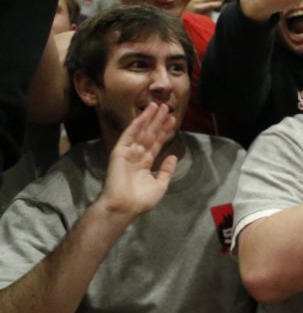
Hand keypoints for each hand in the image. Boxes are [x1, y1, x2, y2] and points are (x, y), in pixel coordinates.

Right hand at [96, 103, 177, 218]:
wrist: (125, 206)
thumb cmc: (141, 200)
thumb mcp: (160, 184)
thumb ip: (166, 170)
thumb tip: (173, 156)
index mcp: (145, 163)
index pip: (157, 143)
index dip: (164, 131)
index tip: (172, 120)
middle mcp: (137, 155)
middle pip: (150, 134)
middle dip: (158, 121)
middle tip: (166, 107)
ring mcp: (128, 152)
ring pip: (141, 132)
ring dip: (149, 118)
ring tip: (158, 105)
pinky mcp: (119, 151)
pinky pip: (129, 135)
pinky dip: (137, 124)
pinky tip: (144, 114)